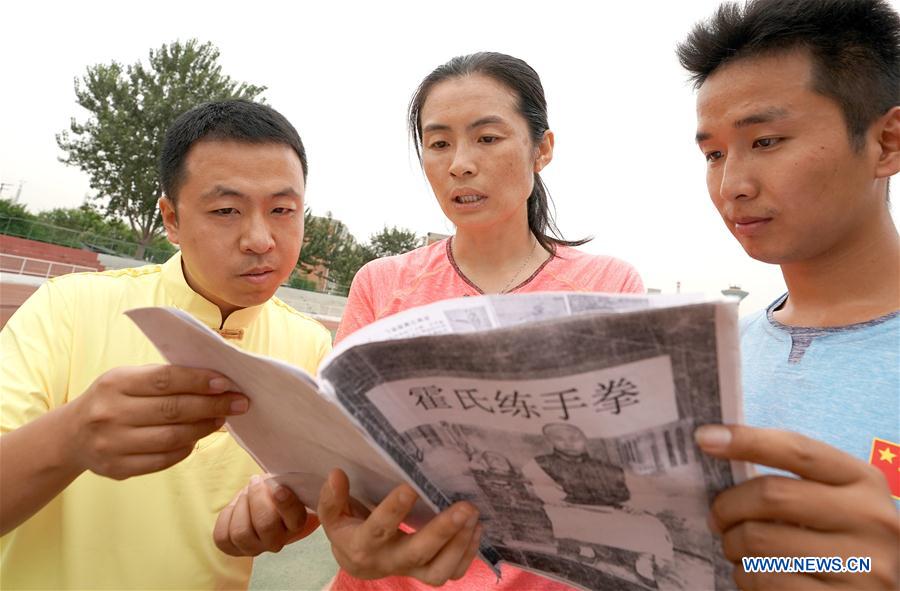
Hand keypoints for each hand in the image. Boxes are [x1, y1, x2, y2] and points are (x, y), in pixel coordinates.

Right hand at [67, 365, 248, 479]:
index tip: (226, 383)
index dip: (199, 381)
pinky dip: (186, 449)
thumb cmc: (113, 400)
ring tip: (221, 420)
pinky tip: (197, 438)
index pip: (165, 379)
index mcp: (116, 383)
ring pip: (171, 437)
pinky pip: (163, 460)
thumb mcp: (128, 378)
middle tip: (239, 402)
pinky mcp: (117, 468)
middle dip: (212, 405)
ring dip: (203, 428)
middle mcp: (110, 413)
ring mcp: (112, 443)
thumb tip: (214, 380)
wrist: (71, 436)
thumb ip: (164, 378)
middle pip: (173, 410)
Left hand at [214, 474, 318, 555]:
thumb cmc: (273, 490)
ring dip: (241, 506)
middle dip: (257, 498)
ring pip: (241, 532)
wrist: (260, 503)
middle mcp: (277, 541)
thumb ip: (282, 482)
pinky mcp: (233, 550)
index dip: (286, 504)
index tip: (279, 488)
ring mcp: (255, 548)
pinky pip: (223, 536)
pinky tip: (234, 508)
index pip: (295, 518)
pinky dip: (226, 517)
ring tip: (245, 495)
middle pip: (265, 525)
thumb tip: (273, 482)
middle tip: (256, 481)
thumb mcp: (282, 483)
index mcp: (295, 524)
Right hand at [318, 469, 481, 585]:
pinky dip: (467, 554)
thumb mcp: (333, 515)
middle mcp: (388, 561)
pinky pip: (452, 572)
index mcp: (363, 545)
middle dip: (443, 531)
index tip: (410, 487)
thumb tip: (337, 474)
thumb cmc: (348, 530)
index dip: (393, 511)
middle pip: (417, 553)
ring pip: (439, 570)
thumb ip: (332, 498)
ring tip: (473, 516)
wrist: (358, 561)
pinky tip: (476, 530)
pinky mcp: (427, 574)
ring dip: (460, 544)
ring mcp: (410, 571)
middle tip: (465, 507)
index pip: (379, 529)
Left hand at [696, 424, 899, 589]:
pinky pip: (766, 580)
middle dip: (728, 506)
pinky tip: (752, 574)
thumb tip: (719, 447)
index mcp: (864, 481)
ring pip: (760, 541)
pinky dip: (745, 576)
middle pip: (771, 495)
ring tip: (736, 548)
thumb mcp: (835, 501)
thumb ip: (793, 480)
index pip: (797, 449)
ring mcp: (863, 565)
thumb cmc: (843, 541)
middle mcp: (870, 519)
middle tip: (718, 518)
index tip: (704, 438)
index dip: (746, 440)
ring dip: (733, 545)